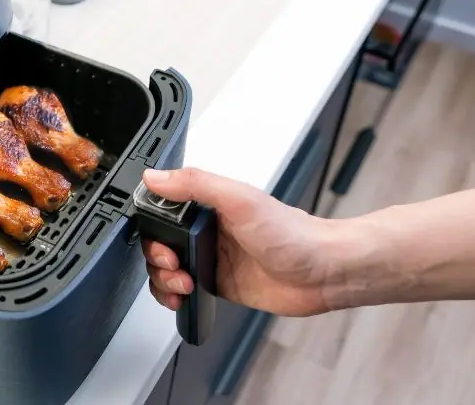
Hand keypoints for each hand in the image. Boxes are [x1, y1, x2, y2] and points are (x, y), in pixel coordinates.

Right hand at [140, 167, 338, 316]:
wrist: (323, 273)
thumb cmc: (293, 234)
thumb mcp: (240, 200)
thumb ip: (196, 184)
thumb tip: (156, 177)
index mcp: (209, 205)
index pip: (162, 209)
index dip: (151, 226)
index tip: (159, 238)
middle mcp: (206, 230)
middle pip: (158, 242)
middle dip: (156, 257)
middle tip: (173, 264)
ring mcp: (211, 258)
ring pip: (166, 268)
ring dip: (163, 279)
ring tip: (182, 284)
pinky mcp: (217, 284)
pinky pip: (181, 289)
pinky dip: (173, 295)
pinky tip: (182, 297)